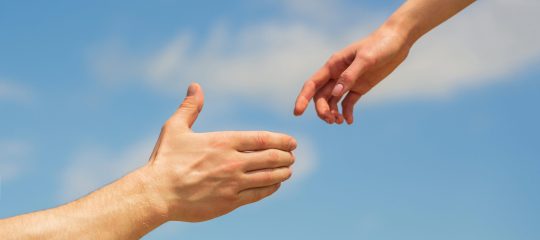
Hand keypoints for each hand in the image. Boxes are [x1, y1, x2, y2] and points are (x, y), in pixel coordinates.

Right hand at [139, 83, 296, 221]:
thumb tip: (195, 86)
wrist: (156, 193)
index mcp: (223, 142)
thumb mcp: (175, 128)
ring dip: (283, 172)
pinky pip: (259, 194)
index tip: (292, 142)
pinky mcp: (230, 202)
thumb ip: (190, 108)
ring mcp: (233, 183)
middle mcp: (233, 162)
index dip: (281, 140)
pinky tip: (275, 185)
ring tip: (288, 170)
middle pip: (271, 158)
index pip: (262, 139)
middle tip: (292, 156)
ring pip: (269, 177)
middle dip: (286, 156)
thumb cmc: (164, 160)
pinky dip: (271, 188)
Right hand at [294, 25, 410, 123]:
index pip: (312, 84)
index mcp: (333, 65)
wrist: (397, 42)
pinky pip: (347, 103)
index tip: (297, 113)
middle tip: (331, 121)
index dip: (303, 98)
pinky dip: (346, 113)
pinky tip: (349, 121)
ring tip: (339, 122)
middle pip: (321, 96)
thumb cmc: (380, 45)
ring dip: (332, 113)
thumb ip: (349, 76)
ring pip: (332, 101)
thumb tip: (335, 95)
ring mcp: (347, 82)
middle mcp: (337, 74)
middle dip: (322, 110)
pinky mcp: (359, 87)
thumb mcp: (366, 59)